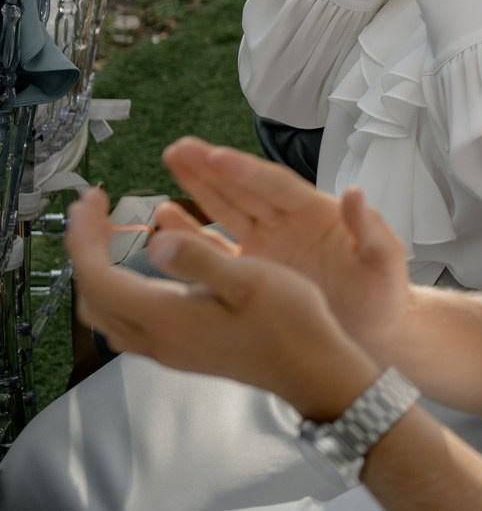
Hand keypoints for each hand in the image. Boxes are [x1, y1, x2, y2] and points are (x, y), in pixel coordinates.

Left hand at [68, 185, 381, 420]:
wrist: (310, 369)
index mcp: (166, 317)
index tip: (92, 199)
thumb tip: (154, 240)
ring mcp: (165, 349)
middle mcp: (155, 338)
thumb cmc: (288, 321)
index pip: (98, 276)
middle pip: (93, 295)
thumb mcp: (250, 280)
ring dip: (98, 270)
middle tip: (95, 211)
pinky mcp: (179, 351)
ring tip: (108, 236)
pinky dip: (118, 289)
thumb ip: (199, 259)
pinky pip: (126, 320)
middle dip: (84, 249)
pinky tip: (142, 271)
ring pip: (105, 312)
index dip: (84, 235)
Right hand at [158, 137, 411, 354]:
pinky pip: (217, 249)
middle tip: (179, 147)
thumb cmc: (384, 292)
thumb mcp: (384, 259)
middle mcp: (287, 223)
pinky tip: (166, 218)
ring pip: (227, 209)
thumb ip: (369, 229)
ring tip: (172, 161)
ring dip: (199, 186)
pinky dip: (192, 234)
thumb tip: (355, 193)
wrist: (374, 331)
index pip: (276, 186)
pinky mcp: (253, 271)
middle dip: (212, 168)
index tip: (216, 155)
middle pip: (244, 189)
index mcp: (317, 213)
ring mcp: (268, 245)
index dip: (247, 172)